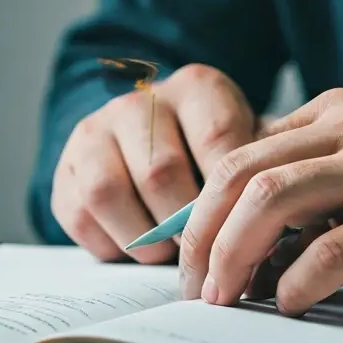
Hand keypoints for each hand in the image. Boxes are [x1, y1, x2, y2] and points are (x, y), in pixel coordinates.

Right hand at [52, 64, 257, 263]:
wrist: (152, 141)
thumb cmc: (216, 157)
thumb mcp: (251, 148)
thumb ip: (262, 171)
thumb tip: (277, 215)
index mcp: (196, 87)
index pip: (216, 139)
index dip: (229, 194)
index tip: (241, 228)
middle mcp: (140, 101)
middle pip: (160, 171)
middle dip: (184, 226)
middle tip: (206, 254)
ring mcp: (95, 131)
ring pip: (108, 192)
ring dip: (143, 238)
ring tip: (168, 255)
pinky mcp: (65, 169)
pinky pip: (80, 215)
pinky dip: (111, 244)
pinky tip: (138, 249)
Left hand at [178, 89, 342, 316]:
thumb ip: (306, 198)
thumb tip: (229, 252)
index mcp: (338, 114)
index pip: (239, 154)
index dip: (198, 212)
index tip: (184, 261)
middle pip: (244, 174)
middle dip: (203, 236)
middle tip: (195, 289)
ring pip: (277, 200)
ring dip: (236, 256)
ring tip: (227, 301)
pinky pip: (337, 247)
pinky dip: (299, 282)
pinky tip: (291, 306)